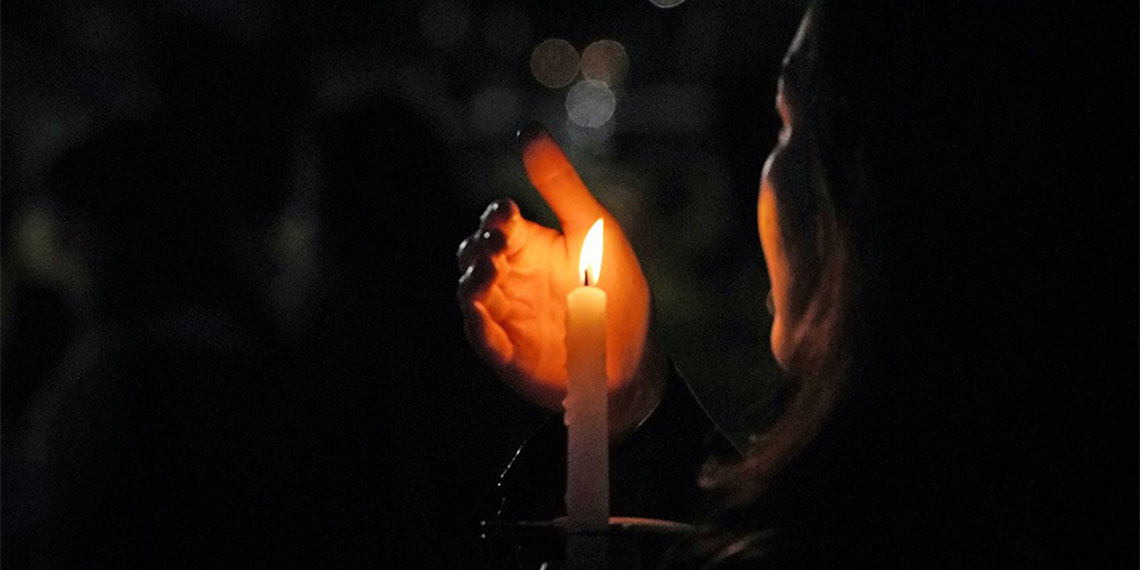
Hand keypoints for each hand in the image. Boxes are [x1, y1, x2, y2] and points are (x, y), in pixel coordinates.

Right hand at [457, 124, 664, 440]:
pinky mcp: (506, 352)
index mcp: (529, 244)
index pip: (497, 221)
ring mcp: (505, 315)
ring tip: (488, 271)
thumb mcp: (594, 229)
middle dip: (479, 246)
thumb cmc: (616, 290)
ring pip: (470, 293)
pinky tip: (481, 311)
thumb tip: (528, 129)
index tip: (508, 213)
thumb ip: (559, 184)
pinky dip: (477, 323)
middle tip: (497, 242)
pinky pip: (481, 336)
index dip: (496, 215)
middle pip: (473, 254)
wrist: (634, 357)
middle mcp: (510, 277)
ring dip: (472, 280)